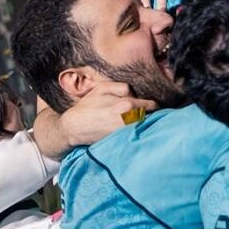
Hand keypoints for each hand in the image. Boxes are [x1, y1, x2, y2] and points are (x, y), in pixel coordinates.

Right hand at [32, 80, 157, 158]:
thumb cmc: (88, 106)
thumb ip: (122, 86)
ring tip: (143, 123)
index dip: (153, 104)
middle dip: (151, 115)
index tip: (153, 105)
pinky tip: (134, 131)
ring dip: (146, 125)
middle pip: (151, 118)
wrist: (74, 127)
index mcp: (127, 105)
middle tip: (151, 114)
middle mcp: (129, 120)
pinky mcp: (121, 141)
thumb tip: (135, 93)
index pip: (152, 105)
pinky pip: (136, 136)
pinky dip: (137, 133)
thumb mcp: (102, 88)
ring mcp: (126, 132)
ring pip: (145, 128)